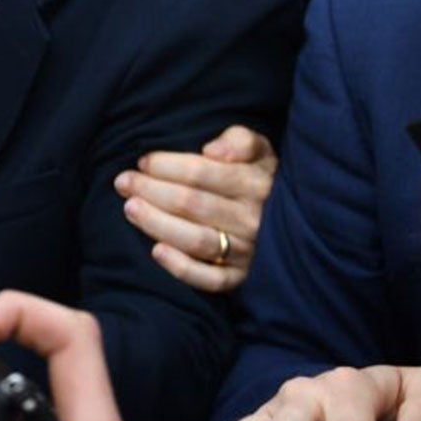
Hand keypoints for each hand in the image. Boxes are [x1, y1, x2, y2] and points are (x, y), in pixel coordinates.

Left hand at [114, 125, 274, 293]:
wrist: (297, 223)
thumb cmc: (263, 179)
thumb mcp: (262, 151)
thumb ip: (241, 140)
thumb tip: (213, 150)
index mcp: (256, 183)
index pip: (202, 173)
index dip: (167, 166)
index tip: (143, 161)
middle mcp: (252, 219)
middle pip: (192, 204)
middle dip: (151, 190)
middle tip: (123, 182)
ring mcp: (247, 252)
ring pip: (196, 240)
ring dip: (157, 223)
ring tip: (130, 208)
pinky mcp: (241, 278)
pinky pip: (210, 279)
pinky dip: (182, 268)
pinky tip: (156, 251)